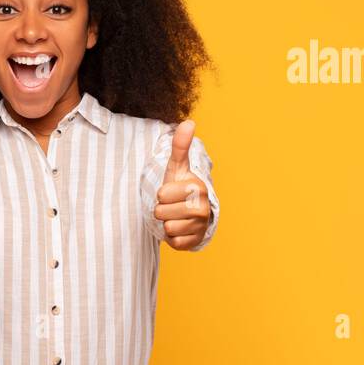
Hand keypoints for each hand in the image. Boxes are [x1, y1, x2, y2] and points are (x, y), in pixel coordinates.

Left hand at [154, 119, 210, 249]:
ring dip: (166, 223)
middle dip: (161, 209)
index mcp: (198, 187)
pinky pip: (174, 242)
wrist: (190, 212)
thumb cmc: (180, 187)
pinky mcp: (196, 242)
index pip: (162, 194)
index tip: (170, 192)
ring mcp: (201, 226)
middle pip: (162, 212)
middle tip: (171, 205)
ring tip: (175, 216)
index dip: (160, 194)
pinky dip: (172, 237)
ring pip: (168, 228)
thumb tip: (189, 122)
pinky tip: (179, 228)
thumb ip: (180, 146)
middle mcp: (203, 208)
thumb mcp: (177, 167)